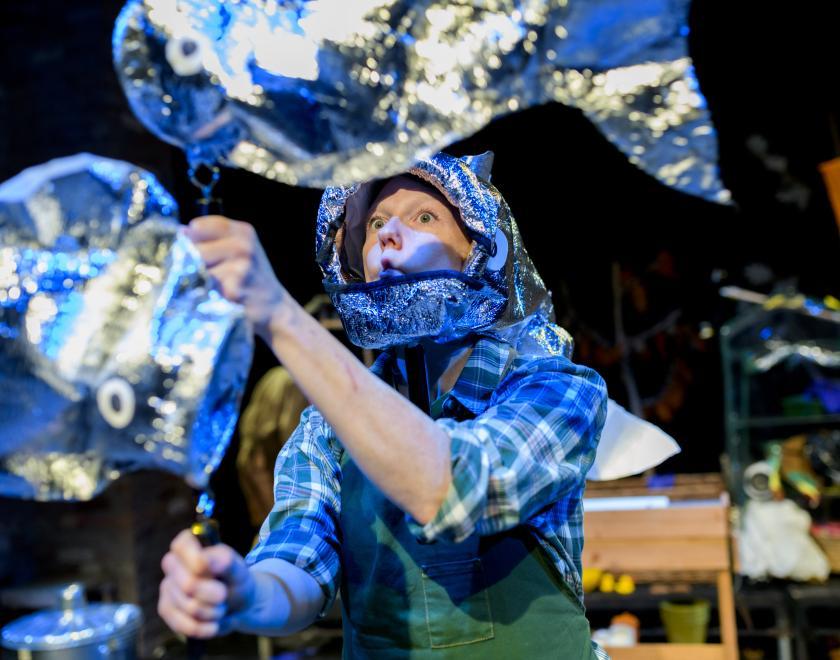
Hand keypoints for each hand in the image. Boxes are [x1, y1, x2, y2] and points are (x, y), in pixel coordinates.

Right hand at [158, 530, 255, 637]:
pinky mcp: (166, 610)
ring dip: (213, 612)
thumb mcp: (239, 570)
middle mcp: (173, 564)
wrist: (237, 606)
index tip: (213, 571)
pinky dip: (204, 627)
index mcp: (190, 546)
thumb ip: (225, 563)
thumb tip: (205, 560)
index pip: (181, 545)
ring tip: (220, 606)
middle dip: (213, 594)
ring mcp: (167, 587)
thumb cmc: (236, 581)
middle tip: (224, 594)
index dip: (196, 560)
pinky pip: (183, 625)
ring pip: (189, 606)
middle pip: (188, 584)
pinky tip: (213, 624)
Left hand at [184, 215, 285, 339]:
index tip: (197, 251)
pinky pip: (202, 287)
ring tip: (211, 286)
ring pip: (195, 269)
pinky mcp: (233, 290)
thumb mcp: (241, 249)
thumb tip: (181, 232)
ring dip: (196, 279)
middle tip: (204, 273)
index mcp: (243, 232)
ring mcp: (239, 267)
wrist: (275, 308)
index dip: (192, 240)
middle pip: (193, 248)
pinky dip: (202, 293)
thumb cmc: (252, 277)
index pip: (198, 226)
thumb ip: (214, 238)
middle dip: (191, 261)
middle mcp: (243, 246)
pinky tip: (215, 296)